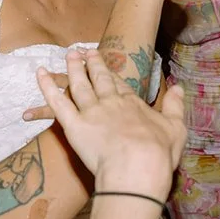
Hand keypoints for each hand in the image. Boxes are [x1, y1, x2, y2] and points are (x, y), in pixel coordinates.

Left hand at [35, 50, 185, 197]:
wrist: (137, 167)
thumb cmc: (158, 153)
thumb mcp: (176, 128)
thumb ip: (174, 106)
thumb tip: (179, 87)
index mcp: (132, 104)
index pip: (119, 84)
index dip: (111, 72)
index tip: (105, 63)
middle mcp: (110, 102)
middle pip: (99, 79)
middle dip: (91, 64)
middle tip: (83, 51)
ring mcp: (91, 112)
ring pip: (79, 85)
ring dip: (73, 68)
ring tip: (68, 55)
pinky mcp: (74, 125)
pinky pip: (57, 103)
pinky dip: (47, 86)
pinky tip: (40, 73)